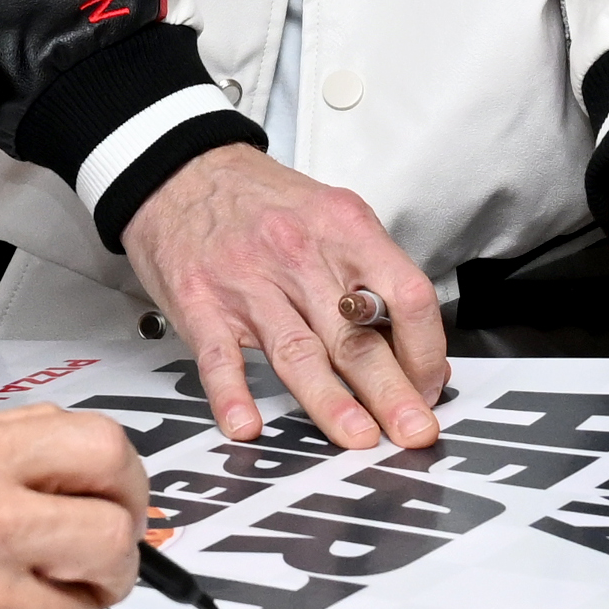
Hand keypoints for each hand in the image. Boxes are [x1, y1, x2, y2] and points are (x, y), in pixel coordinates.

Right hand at [116, 143, 446, 449]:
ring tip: (357, 437)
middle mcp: (298, 252)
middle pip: (355, 333)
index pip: (405, 293)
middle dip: (391, 391)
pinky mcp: (200, 302)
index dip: (425, 348)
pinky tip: (247, 424)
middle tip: (414, 430)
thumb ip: (369, 276)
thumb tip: (412, 348)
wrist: (178, 172)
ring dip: (331, 402)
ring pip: (298, 351)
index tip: (429, 385)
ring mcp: (246, 280)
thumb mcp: (329, 214)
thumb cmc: (257, 200)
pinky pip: (219, 356)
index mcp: (342, 227)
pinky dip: (233, 394)